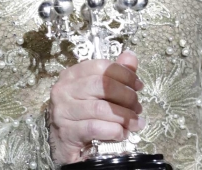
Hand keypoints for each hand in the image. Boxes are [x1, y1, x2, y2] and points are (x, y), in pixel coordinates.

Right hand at [48, 50, 145, 165]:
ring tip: (136, 122)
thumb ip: (114, 74)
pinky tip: (123, 133)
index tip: (138, 85)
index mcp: (72, 74)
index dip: (124, 74)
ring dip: (124, 116)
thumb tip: (130, 56)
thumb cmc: (82, 114)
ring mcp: (63, 111)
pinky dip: (114, 130)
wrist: (63, 144)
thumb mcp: (97, 92)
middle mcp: (64, 89)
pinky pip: (95, 127)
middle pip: (102, 85)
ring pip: (100, 108)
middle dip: (126, 95)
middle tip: (137, 107)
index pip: (101, 66)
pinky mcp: (67, 132)